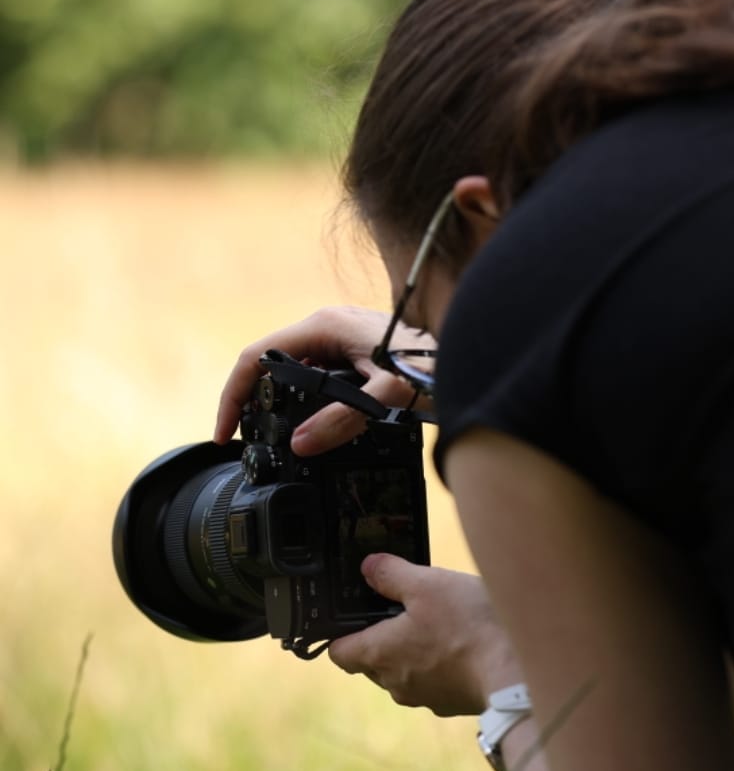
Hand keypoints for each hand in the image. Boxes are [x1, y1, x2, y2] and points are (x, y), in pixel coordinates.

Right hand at [214, 306, 434, 454]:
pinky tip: (310, 425)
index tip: (226, 431)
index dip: (233, 394)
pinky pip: (317, 373)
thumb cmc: (435, 363)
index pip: (256, 356)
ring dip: (279, 401)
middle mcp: (329, 325)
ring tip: (270, 438)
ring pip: (295, 369)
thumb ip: (344, 420)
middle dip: (252, 400)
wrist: (471, 348)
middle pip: (272, 363)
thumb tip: (302, 445)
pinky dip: (305, 399)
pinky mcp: (357, 349)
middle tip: (245, 441)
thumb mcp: (388, 395)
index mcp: (324, 326)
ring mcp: (343, 335)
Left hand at [327, 557, 522, 716]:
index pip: (338, 652)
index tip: (356, 616)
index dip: (341, 633)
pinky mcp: (450, 704)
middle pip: (372, 662)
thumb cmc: (467, 626)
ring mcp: (423, 697)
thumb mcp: (427, 583)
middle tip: (407, 611)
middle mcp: (394, 683)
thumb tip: (368, 567)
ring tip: (442, 626)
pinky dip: (440, 666)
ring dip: (414, 653)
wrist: (515, 670)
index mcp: (378, 654)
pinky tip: (463, 646)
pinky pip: (434, 682)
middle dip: (383, 638)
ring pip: (403, 673)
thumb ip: (390, 574)